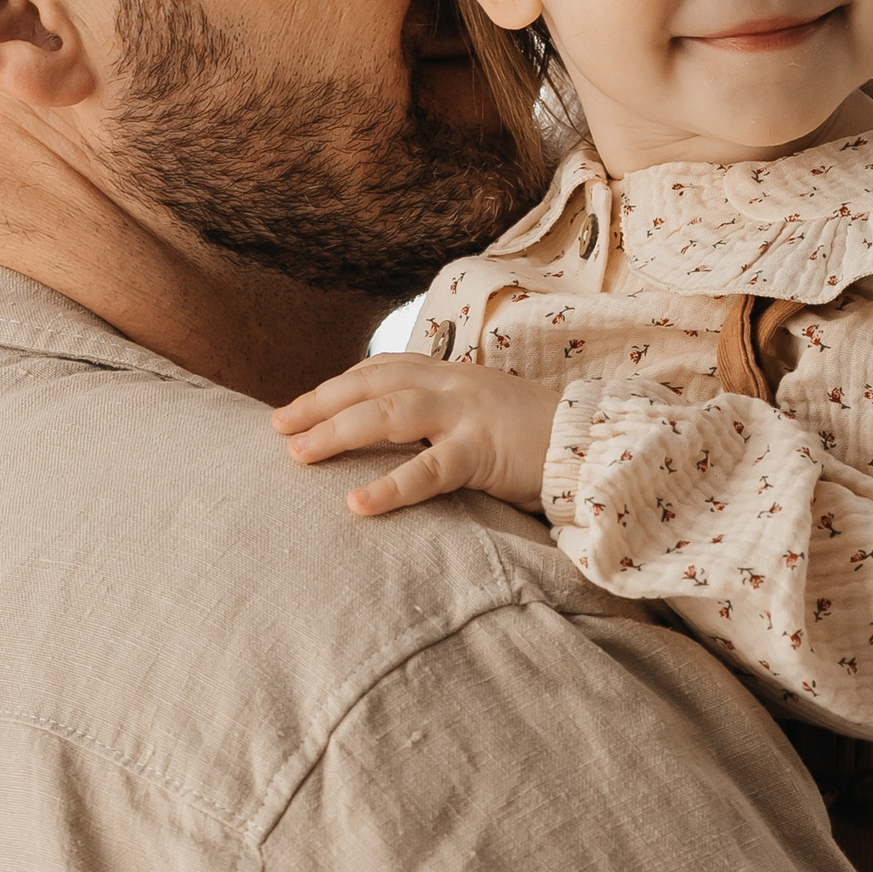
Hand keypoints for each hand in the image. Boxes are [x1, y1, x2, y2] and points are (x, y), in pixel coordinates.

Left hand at [274, 353, 558, 516]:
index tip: (294, 408)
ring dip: (338, 431)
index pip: (380, 368)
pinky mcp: (485, 451)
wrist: (595, 442)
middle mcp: (454, 383)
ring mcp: (469, 413)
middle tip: (277, 427)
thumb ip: (440, 418)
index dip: (334, 385)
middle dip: (320, 403)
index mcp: (451, 373)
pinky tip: (357, 504)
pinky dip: (390, 486)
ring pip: (389, 413)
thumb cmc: (535, 436)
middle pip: (372, 383)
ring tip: (298, 454)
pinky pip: (429, 470)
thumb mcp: (481, 413)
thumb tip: (392, 440)